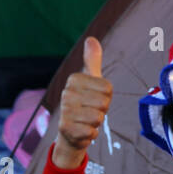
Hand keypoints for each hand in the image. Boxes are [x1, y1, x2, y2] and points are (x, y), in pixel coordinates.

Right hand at [54, 37, 112, 168]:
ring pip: (98, 118)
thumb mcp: (91, 81)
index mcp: (75, 79)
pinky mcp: (65, 128)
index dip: (106, 97)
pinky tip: (82, 131)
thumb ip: (92, 61)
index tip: (95, 99)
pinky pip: (92, 132)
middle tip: (91, 111)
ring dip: (96, 123)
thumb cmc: (85, 104)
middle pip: (104, 103)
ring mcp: (64, 110)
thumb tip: (91, 39)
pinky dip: (91, 134)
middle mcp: (67, 93)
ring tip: (86, 121)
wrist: (71, 132)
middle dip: (102, 111)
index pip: (108, 88)